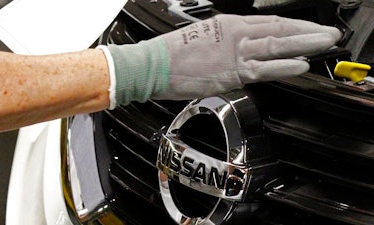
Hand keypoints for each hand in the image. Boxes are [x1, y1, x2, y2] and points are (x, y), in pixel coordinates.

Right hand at [101, 14, 341, 107]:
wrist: (153, 64)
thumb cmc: (172, 54)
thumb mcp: (202, 38)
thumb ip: (224, 43)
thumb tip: (239, 52)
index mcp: (228, 24)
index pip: (269, 22)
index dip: (293, 25)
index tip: (308, 28)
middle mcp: (236, 34)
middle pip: (280, 29)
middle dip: (308, 31)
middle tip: (328, 34)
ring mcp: (235, 52)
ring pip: (277, 45)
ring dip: (304, 45)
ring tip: (325, 45)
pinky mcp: (230, 72)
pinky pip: (263, 69)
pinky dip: (284, 66)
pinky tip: (301, 65)